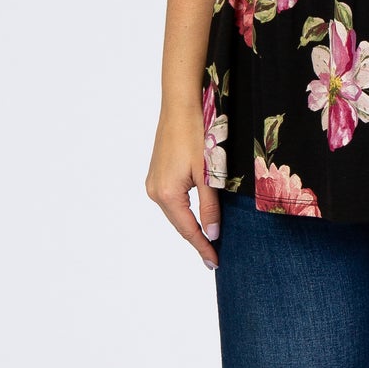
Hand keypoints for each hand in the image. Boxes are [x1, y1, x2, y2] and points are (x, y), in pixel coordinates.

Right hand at [145, 106, 223, 268]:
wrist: (181, 104)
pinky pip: (172, 200)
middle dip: (197, 239)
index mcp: (166, 194)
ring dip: (191, 226)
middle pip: (179, 223)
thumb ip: (210, 206)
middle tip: (215, 257)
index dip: (203, 248)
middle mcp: (154, 191)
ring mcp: (153, 182)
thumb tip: (211, 234)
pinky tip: (197, 217)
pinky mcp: (157, 174)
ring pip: (175, 213)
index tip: (215, 263)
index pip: (188, 230)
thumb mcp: (210, 173)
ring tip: (209, 241)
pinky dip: (185, 211)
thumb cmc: (197, 133)